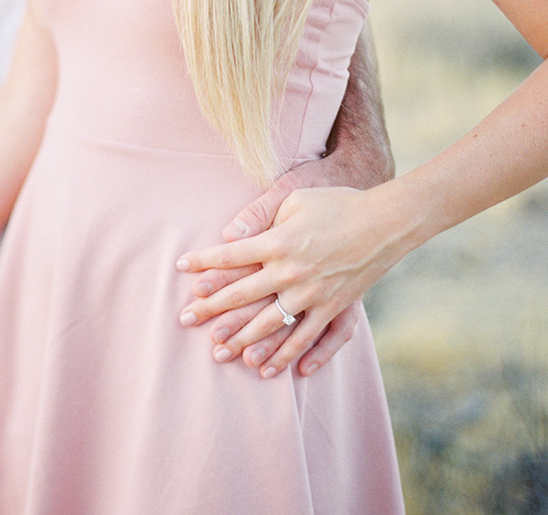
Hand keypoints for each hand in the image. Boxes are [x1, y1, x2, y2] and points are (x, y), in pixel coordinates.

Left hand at [177, 183, 402, 375]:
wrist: (385, 221)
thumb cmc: (335, 202)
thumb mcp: (294, 197)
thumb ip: (258, 214)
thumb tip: (229, 234)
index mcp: (280, 241)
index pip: (232, 254)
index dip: (204, 261)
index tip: (181, 267)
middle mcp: (293, 271)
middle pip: (243, 294)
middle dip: (211, 307)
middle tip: (185, 319)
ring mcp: (315, 294)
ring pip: (271, 325)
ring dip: (243, 339)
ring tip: (220, 352)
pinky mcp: (335, 307)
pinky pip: (309, 338)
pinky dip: (289, 356)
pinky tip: (270, 370)